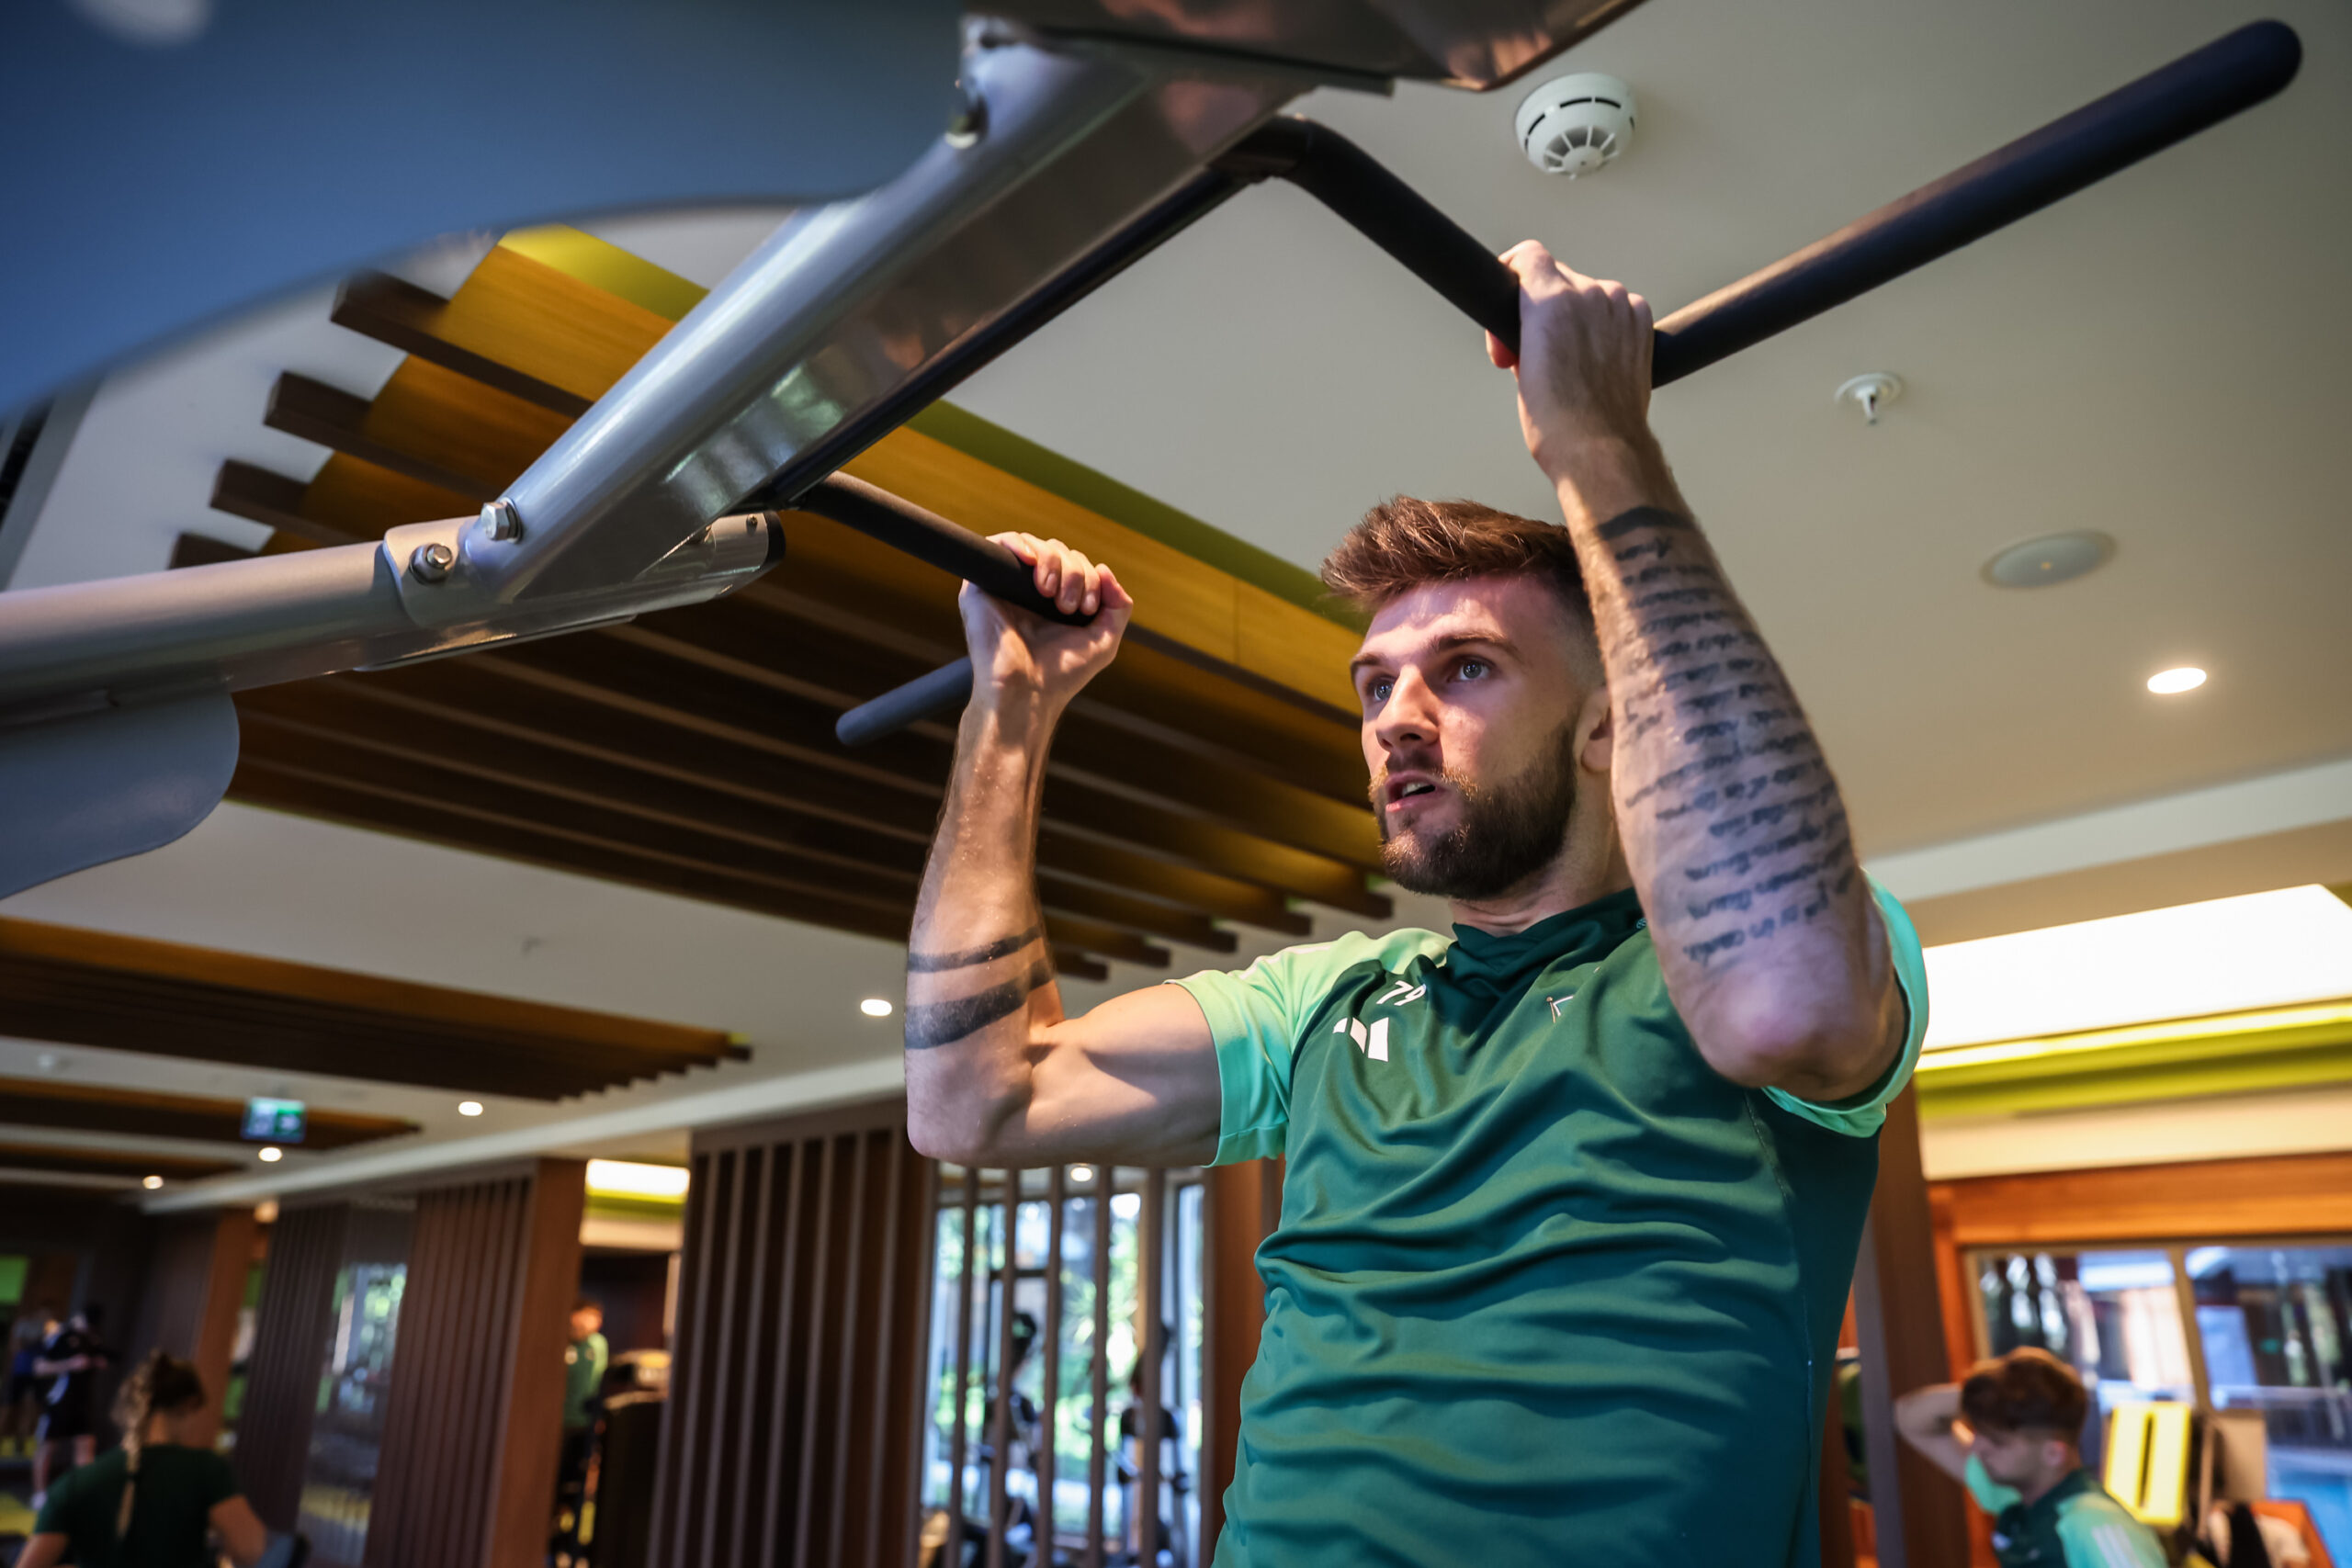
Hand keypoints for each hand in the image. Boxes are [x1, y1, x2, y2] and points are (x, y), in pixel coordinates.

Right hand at [960, 532, 1132, 715]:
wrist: (1026, 693)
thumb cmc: (1060, 675)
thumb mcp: (1104, 640)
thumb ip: (1117, 606)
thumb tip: (1105, 569)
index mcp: (1056, 601)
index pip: (1077, 565)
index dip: (1089, 577)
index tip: (1086, 608)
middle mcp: (1030, 591)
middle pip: (1059, 551)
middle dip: (1074, 572)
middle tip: (1068, 606)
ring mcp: (1006, 586)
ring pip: (1036, 545)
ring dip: (1053, 562)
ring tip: (1050, 593)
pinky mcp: (981, 585)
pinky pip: (999, 542)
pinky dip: (1020, 544)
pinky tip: (1031, 561)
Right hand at [1487, 240, 1655, 483]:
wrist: (1599, 447)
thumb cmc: (1554, 419)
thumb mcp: (1520, 365)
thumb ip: (1526, 328)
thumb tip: (1535, 324)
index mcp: (1550, 300)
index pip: (1528, 256)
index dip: (1513, 271)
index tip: (1511, 295)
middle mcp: (1589, 293)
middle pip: (1558, 278)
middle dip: (1541, 307)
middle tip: (1532, 349)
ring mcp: (1620, 306)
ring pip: (1589, 294)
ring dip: (1575, 316)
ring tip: (1567, 359)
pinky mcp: (1641, 322)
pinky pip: (1618, 308)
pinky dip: (1605, 325)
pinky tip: (1595, 357)